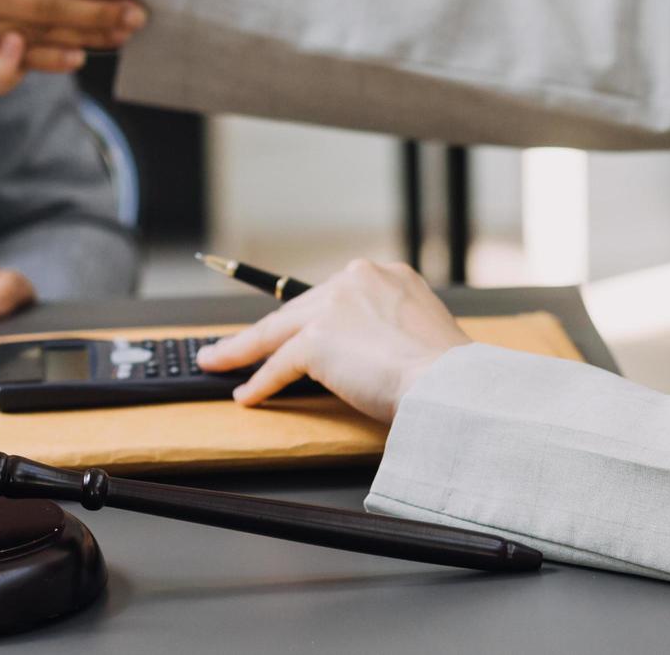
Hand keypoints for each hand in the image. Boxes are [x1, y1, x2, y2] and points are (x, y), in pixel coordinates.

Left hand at [193, 260, 471, 421]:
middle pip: (296, 310)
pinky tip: (246, 394)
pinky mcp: (316, 340)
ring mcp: (333, 308)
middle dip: (265, 332)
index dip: (305, 316)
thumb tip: (361, 349)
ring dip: (242, 351)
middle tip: (238, 345)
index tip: (288, 325)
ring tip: (218, 362)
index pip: (330, 297)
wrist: (451, 386)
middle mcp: (356, 280)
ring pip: (276, 333)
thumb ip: (387, 327)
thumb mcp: (421, 331)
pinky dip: (260, 382)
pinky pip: (278, 365)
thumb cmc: (447, 373)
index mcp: (386, 275)